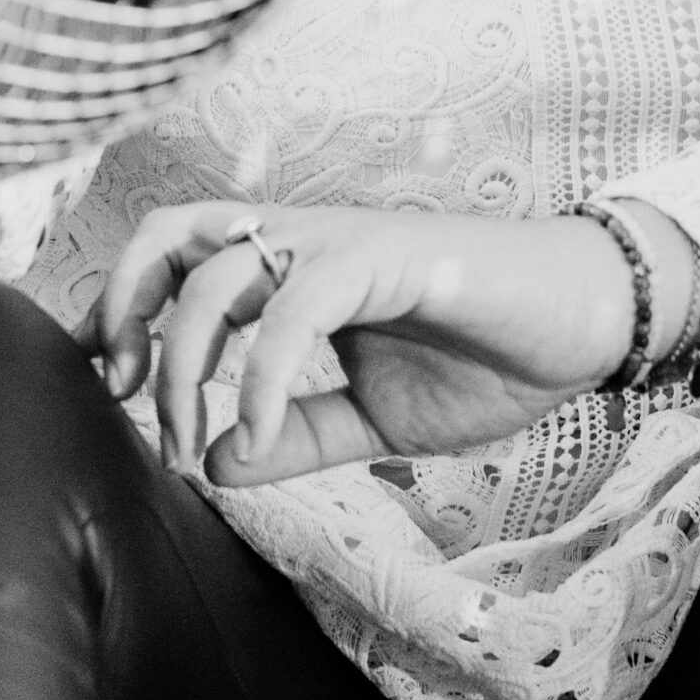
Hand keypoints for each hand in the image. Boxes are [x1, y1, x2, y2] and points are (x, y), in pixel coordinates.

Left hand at [77, 201, 659, 486]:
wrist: (581, 328)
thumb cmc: (486, 360)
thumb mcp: (374, 419)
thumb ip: (299, 436)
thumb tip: (217, 462)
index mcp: (291, 269)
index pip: (176, 256)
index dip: (127, 311)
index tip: (118, 391)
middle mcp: (303, 241)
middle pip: (171, 237)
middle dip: (126, 310)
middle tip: (128, 395)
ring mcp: (342, 242)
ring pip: (220, 270)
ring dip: (186, 359)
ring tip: (189, 440)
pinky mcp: (387, 255)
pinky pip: (299, 302)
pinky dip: (262, 371)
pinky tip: (260, 431)